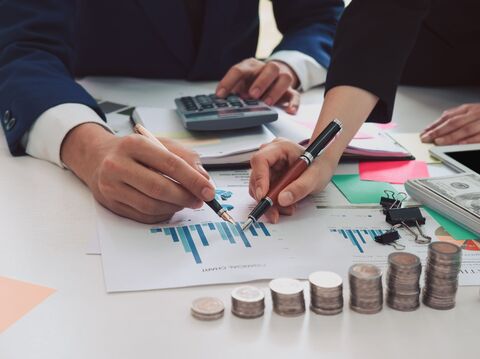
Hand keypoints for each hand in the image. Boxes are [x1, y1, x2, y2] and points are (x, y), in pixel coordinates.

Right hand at [61, 123, 214, 223]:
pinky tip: (169, 207)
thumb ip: (185, 158)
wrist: (98, 157)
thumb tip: (203, 180)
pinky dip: (162, 214)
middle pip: (159, 188)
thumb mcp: (160, 144)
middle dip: (185, 197)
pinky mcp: (110, 203)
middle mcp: (118, 164)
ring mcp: (111, 186)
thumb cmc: (135, 151)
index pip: (170, 164)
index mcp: (134, 144)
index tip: (208, 190)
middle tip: (199, 201)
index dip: (193, 180)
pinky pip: (143, 215)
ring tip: (185, 203)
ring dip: (174, 207)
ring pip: (151, 205)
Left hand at [216, 58, 299, 113]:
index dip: (228, 82)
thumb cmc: (253, 81)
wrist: (273, 75)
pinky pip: (295, 95)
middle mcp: (268, 69)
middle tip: (252, 95)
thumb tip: (221, 103)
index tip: (220, 95)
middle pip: (270, 69)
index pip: (239, 70)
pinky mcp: (290, 91)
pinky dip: (293, 103)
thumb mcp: (240, 83)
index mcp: (251, 66)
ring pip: (284, 78)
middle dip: (261, 82)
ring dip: (275, 91)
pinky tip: (289, 111)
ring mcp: (281, 78)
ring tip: (267, 103)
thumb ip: (233, 91)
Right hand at [248, 138, 335, 222]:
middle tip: (274, 212)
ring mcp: (268, 168)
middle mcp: (271, 156)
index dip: (259, 178)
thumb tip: (282, 199)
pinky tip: (286, 205)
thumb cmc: (319, 166)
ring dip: (269, 202)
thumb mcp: (315, 177)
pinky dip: (273, 203)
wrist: (322, 168)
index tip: (262, 196)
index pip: (261, 160)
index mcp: (281, 148)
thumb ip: (300, 187)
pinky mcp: (269, 178)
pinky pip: (264, 193)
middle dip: (264, 197)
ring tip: (287, 208)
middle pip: (256, 176)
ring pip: (258, 187)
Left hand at [420, 103, 479, 144]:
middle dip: (438, 131)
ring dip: (450, 137)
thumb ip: (456, 117)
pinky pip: (479, 136)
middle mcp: (474, 114)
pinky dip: (468, 141)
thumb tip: (437, 124)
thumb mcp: (471, 112)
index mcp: (468, 109)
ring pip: (465, 129)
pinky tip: (459, 144)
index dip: (434, 125)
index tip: (424, 133)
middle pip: (453, 122)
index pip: (447, 117)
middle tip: (426, 138)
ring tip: (438, 142)